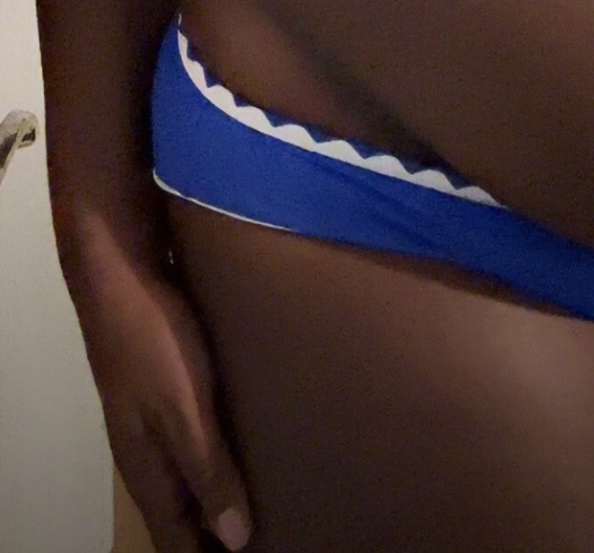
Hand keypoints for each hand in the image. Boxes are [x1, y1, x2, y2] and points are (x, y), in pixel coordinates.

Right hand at [74, 249, 253, 551]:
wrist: (121, 267)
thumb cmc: (152, 341)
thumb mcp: (184, 410)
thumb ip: (208, 471)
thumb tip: (235, 540)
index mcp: (147, 467)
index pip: (175, 538)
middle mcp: (148, 448)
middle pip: (183, 510)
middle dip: (218, 531)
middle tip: (270, 536)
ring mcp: (156, 414)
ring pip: (191, 470)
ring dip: (224, 489)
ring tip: (272, 499)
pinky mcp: (170, 382)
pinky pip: (200, 432)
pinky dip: (224, 448)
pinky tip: (258, 437)